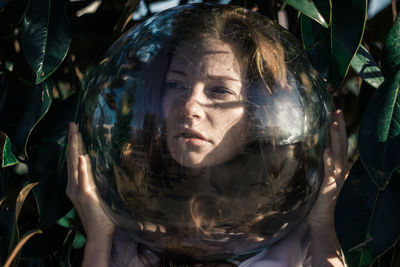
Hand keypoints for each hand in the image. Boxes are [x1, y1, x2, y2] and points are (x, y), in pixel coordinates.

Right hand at [66, 122, 114, 239]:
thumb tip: (91, 164)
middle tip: (72, 124)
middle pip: (72, 159)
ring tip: (75, 133)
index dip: (74, 145)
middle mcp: (72, 186)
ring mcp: (77, 191)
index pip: (74, 160)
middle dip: (72, 141)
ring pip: (74, 165)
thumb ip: (91, 179)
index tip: (75, 130)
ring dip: (75, 148)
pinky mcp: (86, 196)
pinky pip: (83, 179)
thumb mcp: (96, 193)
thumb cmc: (100, 215)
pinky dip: (82, 168)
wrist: (99, 233)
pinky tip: (82, 157)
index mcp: (75, 185)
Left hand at [308, 109, 348, 227]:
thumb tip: (304, 150)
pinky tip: (327, 151)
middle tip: (337, 111)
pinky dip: (329, 161)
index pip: (339, 144)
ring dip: (336, 139)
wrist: (319, 220)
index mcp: (337, 168)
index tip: (335, 113)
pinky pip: (330, 173)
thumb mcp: (315, 178)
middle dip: (340, 128)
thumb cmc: (316, 199)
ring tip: (334, 124)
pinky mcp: (329, 189)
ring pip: (338, 155)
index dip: (339, 129)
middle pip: (341, 146)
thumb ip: (314, 165)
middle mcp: (339, 172)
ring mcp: (336, 180)